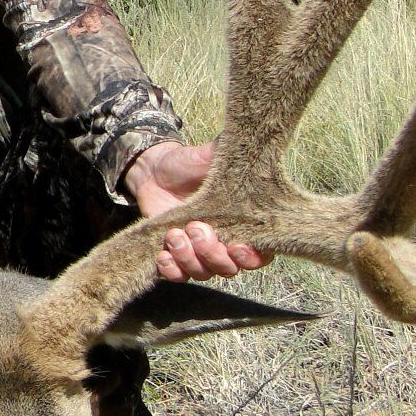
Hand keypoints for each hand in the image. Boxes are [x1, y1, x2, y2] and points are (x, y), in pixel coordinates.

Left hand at [123, 140, 271, 282]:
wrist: (154, 170)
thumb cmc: (191, 164)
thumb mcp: (213, 156)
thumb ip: (233, 155)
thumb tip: (253, 138)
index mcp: (244, 224)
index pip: (261, 254)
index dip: (252, 257)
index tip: (237, 245)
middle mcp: (224, 244)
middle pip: (229, 268)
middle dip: (213, 253)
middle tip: (196, 228)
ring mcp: (199, 254)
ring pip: (203, 273)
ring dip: (189, 259)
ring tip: (174, 234)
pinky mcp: (174, 257)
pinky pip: (177, 276)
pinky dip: (171, 270)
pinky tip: (163, 254)